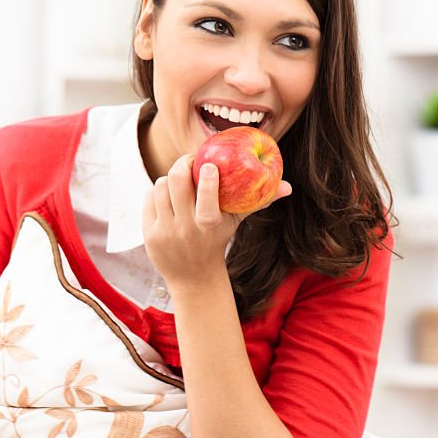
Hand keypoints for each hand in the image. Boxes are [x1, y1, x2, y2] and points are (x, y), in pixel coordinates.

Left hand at [141, 155, 290, 285]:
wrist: (192, 275)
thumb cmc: (217, 239)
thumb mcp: (237, 222)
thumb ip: (260, 202)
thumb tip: (288, 187)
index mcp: (209, 226)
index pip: (206, 199)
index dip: (207, 178)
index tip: (210, 165)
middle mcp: (185, 229)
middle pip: (175, 182)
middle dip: (182, 165)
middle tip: (190, 162)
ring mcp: (165, 231)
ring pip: (160, 187)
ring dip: (170, 179)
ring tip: (181, 180)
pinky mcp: (149, 232)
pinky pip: (149, 198)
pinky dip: (158, 192)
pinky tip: (168, 196)